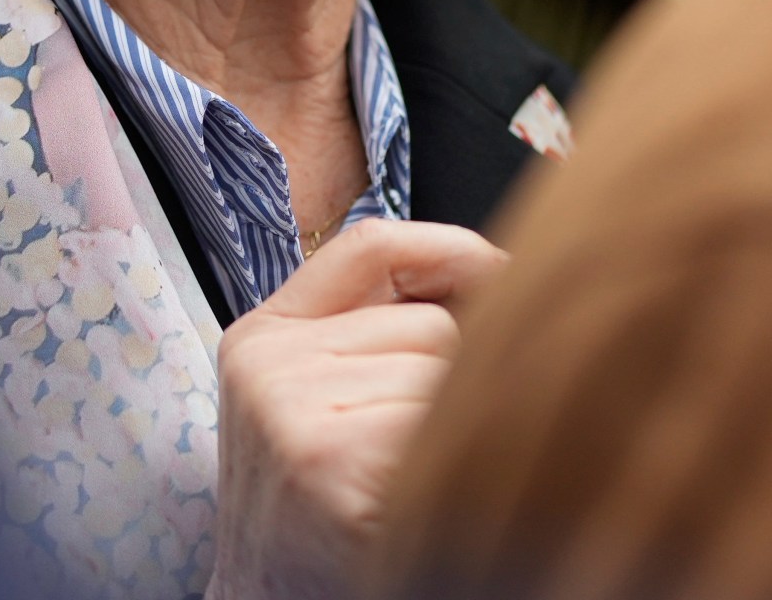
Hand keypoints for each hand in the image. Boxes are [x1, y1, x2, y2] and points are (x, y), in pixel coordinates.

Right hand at [207, 219, 508, 599]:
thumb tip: (507, 274)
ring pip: (451, 376)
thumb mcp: (320, 407)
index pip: (372, 247)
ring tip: (419, 491)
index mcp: (260, 340)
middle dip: (457, 383)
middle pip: (434, 324)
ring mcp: (295, 414)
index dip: (454, 253)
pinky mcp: (332, 465)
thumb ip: (379, 334)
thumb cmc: (317, 523)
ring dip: (463, 435)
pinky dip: (463, 471)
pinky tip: (423, 510)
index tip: (511, 275)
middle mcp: (269, 367)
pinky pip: (451, 429)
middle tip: (428, 456)